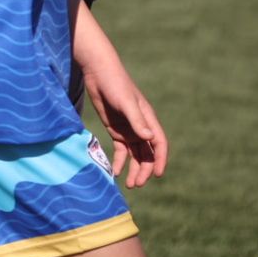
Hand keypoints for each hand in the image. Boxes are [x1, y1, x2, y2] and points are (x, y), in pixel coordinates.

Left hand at [82, 59, 168, 187]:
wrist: (97, 72)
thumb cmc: (115, 84)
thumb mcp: (125, 103)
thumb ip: (136, 121)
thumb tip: (149, 139)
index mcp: (148, 120)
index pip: (159, 144)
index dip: (160, 160)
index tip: (157, 174)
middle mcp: (140, 127)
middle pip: (147, 154)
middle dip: (145, 170)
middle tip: (137, 184)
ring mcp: (128, 129)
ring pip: (135, 155)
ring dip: (134, 169)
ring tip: (130, 184)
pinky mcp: (115, 129)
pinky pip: (120, 151)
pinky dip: (120, 161)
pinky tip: (116, 172)